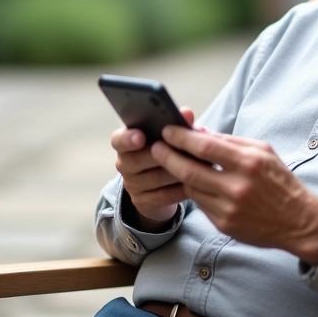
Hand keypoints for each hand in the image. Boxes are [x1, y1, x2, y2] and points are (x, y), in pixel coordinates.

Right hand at [110, 107, 196, 222]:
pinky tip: (197, 182)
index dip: (128, 138)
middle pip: (138, 160)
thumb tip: (187, 114)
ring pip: (155, 178)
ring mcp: (132, 185)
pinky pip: (164, 196)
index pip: (118, 139)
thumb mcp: (168, 137)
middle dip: (163, 154)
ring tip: (198, 164)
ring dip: (178, 170)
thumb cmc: (166, 150)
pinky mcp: (143, 202)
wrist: (160, 184)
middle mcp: (124, 164)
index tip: (141, 136)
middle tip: (183, 149)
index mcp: (125, 142)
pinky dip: (181, 188)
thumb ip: (176, 124)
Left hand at [153, 126, 317, 265]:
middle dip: (168, 156)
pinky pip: (200, 204)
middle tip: (156, 147)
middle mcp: (236, 187)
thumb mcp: (262, 152)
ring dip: (179, 174)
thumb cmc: (280, 181)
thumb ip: (231, 142)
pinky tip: (193, 182)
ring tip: (172, 162)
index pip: (204, 146)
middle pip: (189, 169)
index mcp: (248, 163)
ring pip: (191, 187)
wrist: (299, 221)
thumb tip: (200, 131)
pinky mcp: (224, 224)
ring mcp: (229, 208)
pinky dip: (195, 191)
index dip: (181, 137)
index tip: (167, 130)